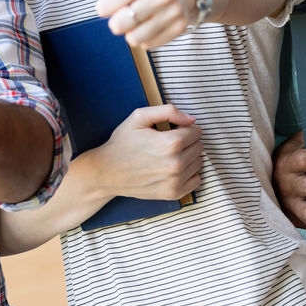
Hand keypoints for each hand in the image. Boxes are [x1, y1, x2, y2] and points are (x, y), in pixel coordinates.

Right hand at [83, 104, 203, 200]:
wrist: (106, 172)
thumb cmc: (122, 142)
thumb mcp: (140, 117)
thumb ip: (169, 111)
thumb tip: (192, 119)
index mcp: (170, 143)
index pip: (196, 131)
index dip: (184, 128)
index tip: (172, 130)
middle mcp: (176, 164)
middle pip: (199, 146)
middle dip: (188, 141)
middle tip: (168, 143)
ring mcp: (175, 181)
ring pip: (199, 162)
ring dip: (189, 157)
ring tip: (169, 155)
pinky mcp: (173, 194)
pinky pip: (196, 180)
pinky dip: (189, 173)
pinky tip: (173, 169)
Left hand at [96, 0, 196, 48]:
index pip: (103, 9)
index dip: (106, 5)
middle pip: (117, 26)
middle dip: (120, 20)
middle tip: (131, 8)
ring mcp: (173, 12)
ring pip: (133, 39)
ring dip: (133, 31)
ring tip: (143, 16)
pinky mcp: (180, 27)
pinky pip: (148, 45)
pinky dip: (148, 37)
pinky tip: (155, 22)